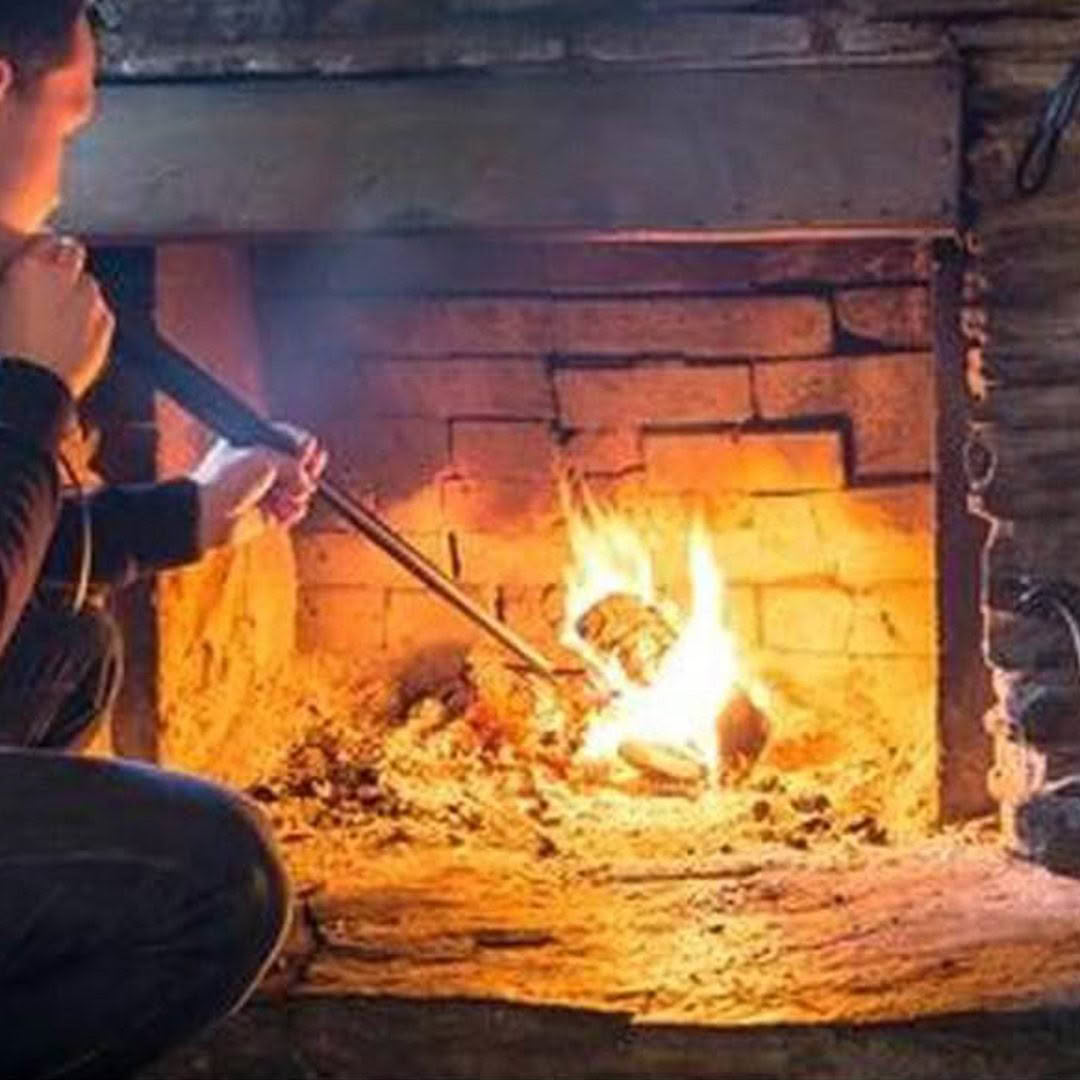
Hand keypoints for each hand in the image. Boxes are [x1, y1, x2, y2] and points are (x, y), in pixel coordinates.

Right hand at [0, 236, 112, 398]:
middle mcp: (61, 279)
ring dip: (81, 292)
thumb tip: (27, 277)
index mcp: (28, 269)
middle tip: (60, 279)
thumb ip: (19, 283)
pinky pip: (102, 311)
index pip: (47, 240)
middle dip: (68, 261)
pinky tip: (77, 333)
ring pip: (90, 284)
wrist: (28, 386)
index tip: (46, 260)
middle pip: (73, 252)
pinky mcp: (105, 324)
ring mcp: (87, 301)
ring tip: (65, 314)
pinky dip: (94, 316)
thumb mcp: (3, 303)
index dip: (47, 250)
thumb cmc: (4, 348)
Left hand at [192, 424, 326, 550]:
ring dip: (297, 495)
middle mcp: (260, 468)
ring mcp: (265, 492)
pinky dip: (293, 512)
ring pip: (299, 491)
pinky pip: (293, 512)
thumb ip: (293, 465)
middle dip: (306, 471)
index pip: (288, 440)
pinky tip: (284, 511)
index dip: (302, 445)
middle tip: (307, 474)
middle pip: (298, 466)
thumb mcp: (265, 458)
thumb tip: (307, 483)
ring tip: (287, 497)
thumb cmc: (228, 479)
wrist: (209, 512)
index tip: (309, 450)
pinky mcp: (268, 515)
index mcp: (254, 446)